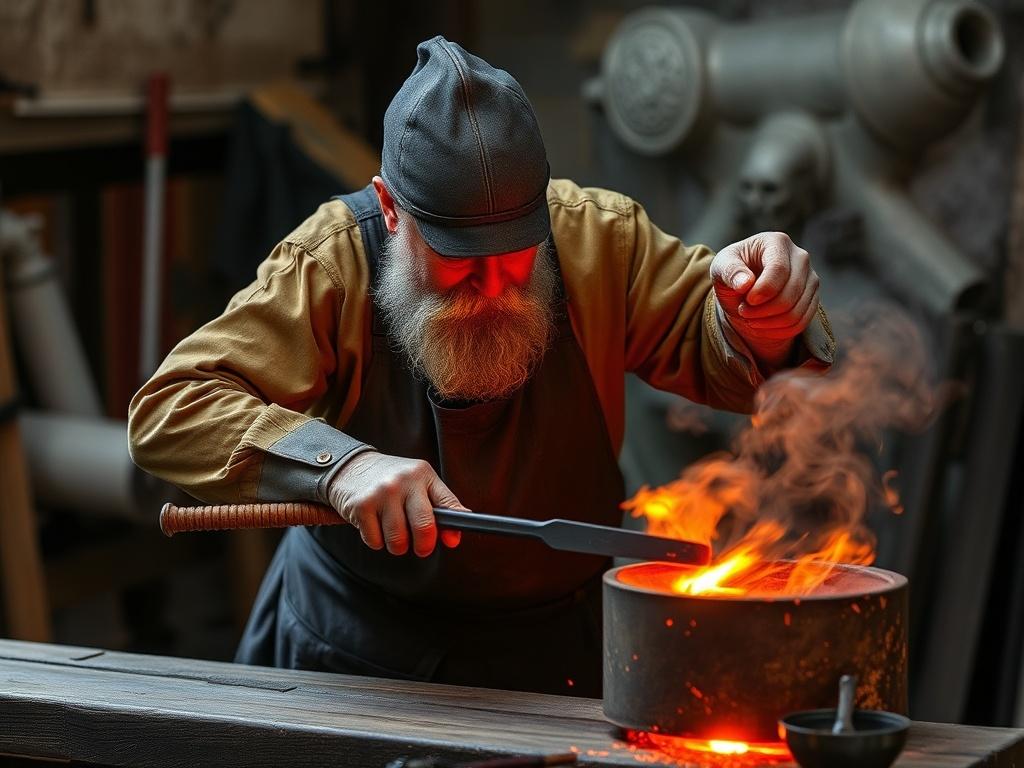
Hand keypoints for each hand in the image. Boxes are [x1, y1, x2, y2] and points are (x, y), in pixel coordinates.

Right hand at [325, 451, 463, 555]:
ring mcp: (382, 493)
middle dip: (423, 546)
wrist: (350, 466)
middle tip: (420, 547)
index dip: (452, 528)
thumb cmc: (389, 479)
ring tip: (392, 531)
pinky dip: (376, 540)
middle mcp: (404, 481)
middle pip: (424, 527)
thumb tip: (454, 537)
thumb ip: (439, 506)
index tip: (451, 541)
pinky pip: (375, 541)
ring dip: (397, 545)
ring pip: (398, 540)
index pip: (447, 504)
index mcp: (422, 474)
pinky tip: (374, 524)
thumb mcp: (417, 482)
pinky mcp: (362, 506)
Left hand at [710, 232, 819, 368]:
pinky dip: (778, 330)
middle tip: (743, 311)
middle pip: (791, 292)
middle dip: (763, 310)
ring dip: (769, 322)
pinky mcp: (812, 298)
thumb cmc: (732, 271)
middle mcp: (800, 257)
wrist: (743, 287)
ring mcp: (810, 278)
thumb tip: (745, 283)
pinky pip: (800, 322)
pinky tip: (761, 326)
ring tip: (749, 318)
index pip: (779, 269)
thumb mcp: (721, 267)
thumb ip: (730, 271)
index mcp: (777, 242)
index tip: (746, 301)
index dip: (763, 290)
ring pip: (797, 311)